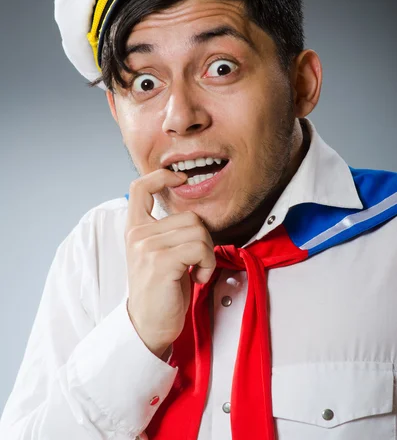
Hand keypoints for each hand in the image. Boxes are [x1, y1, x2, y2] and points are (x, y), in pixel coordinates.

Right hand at [125, 169, 215, 357]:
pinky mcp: (161, 261)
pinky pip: (200, 248)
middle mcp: (138, 234)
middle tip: (197, 262)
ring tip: (196, 271)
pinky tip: (198, 278)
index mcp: (135, 229)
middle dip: (204, 240)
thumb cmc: (160, 291)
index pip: (140, 187)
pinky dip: (207, 264)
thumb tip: (194, 215)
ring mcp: (147, 247)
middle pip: (190, 215)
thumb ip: (167, 230)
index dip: (161, 176)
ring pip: (199, 231)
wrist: (148, 326)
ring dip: (207, 254)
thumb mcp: (157, 253)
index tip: (180, 178)